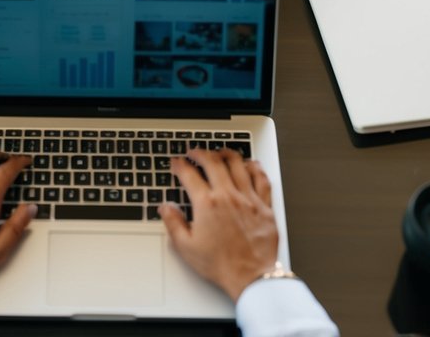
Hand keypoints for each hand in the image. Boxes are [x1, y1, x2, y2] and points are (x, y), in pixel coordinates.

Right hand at [160, 148, 278, 301]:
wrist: (251, 278)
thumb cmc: (222, 265)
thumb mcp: (188, 248)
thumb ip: (174, 224)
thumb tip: (166, 208)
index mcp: (207, 204)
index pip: (189, 175)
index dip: (180, 165)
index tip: (176, 163)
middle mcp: (227, 196)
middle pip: (212, 162)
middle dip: (200, 153)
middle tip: (194, 152)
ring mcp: (247, 198)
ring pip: (237, 164)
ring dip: (226, 154)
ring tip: (219, 152)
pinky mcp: (264, 206)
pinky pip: (261, 178)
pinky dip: (255, 167)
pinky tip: (250, 164)